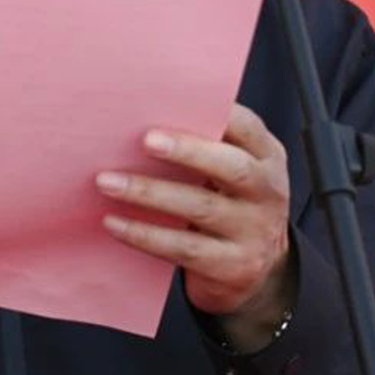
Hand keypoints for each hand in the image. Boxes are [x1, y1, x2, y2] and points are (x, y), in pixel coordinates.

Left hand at [96, 103, 294, 350]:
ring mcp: (253, 232)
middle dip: (187, 151)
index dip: (218, 114)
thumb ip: (209, 147)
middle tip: (145, 140)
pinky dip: (144, 234)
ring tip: (106, 181)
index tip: (177, 100)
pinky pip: (182, 247)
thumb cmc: (231, 204)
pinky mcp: (231, 267)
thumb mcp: (236, 174)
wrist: (259, 273)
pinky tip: (113, 222)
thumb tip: (143, 118)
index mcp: (267, 159)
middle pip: (231, 168)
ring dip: (149, 193)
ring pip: (200, 208)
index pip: (248, 128)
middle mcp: (267, 193)